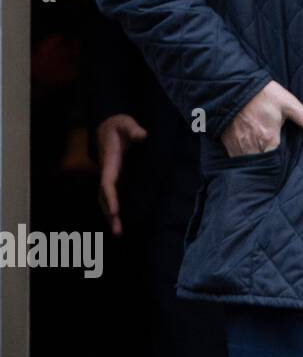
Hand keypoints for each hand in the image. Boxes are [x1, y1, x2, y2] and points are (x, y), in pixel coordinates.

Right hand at [96, 114, 147, 236]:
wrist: (108, 126)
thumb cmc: (118, 125)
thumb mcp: (126, 123)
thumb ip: (134, 129)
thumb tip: (143, 135)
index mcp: (110, 163)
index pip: (107, 183)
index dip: (110, 197)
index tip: (115, 211)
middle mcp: (107, 172)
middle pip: (104, 197)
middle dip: (109, 214)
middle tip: (118, 231)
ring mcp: (110, 176)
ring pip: (105, 199)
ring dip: (110, 216)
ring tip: (118, 233)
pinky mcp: (115, 177)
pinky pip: (112, 196)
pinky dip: (113, 208)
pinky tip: (120, 221)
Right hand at [220, 80, 302, 156]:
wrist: (234, 86)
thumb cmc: (263, 94)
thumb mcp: (288, 103)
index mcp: (268, 138)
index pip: (276, 162)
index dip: (280, 163)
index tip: (283, 161)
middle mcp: (252, 145)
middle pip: (261, 163)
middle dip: (267, 163)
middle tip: (272, 158)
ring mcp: (237, 144)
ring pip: (247, 161)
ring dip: (254, 159)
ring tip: (260, 154)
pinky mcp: (226, 140)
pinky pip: (234, 155)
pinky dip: (241, 154)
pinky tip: (247, 148)